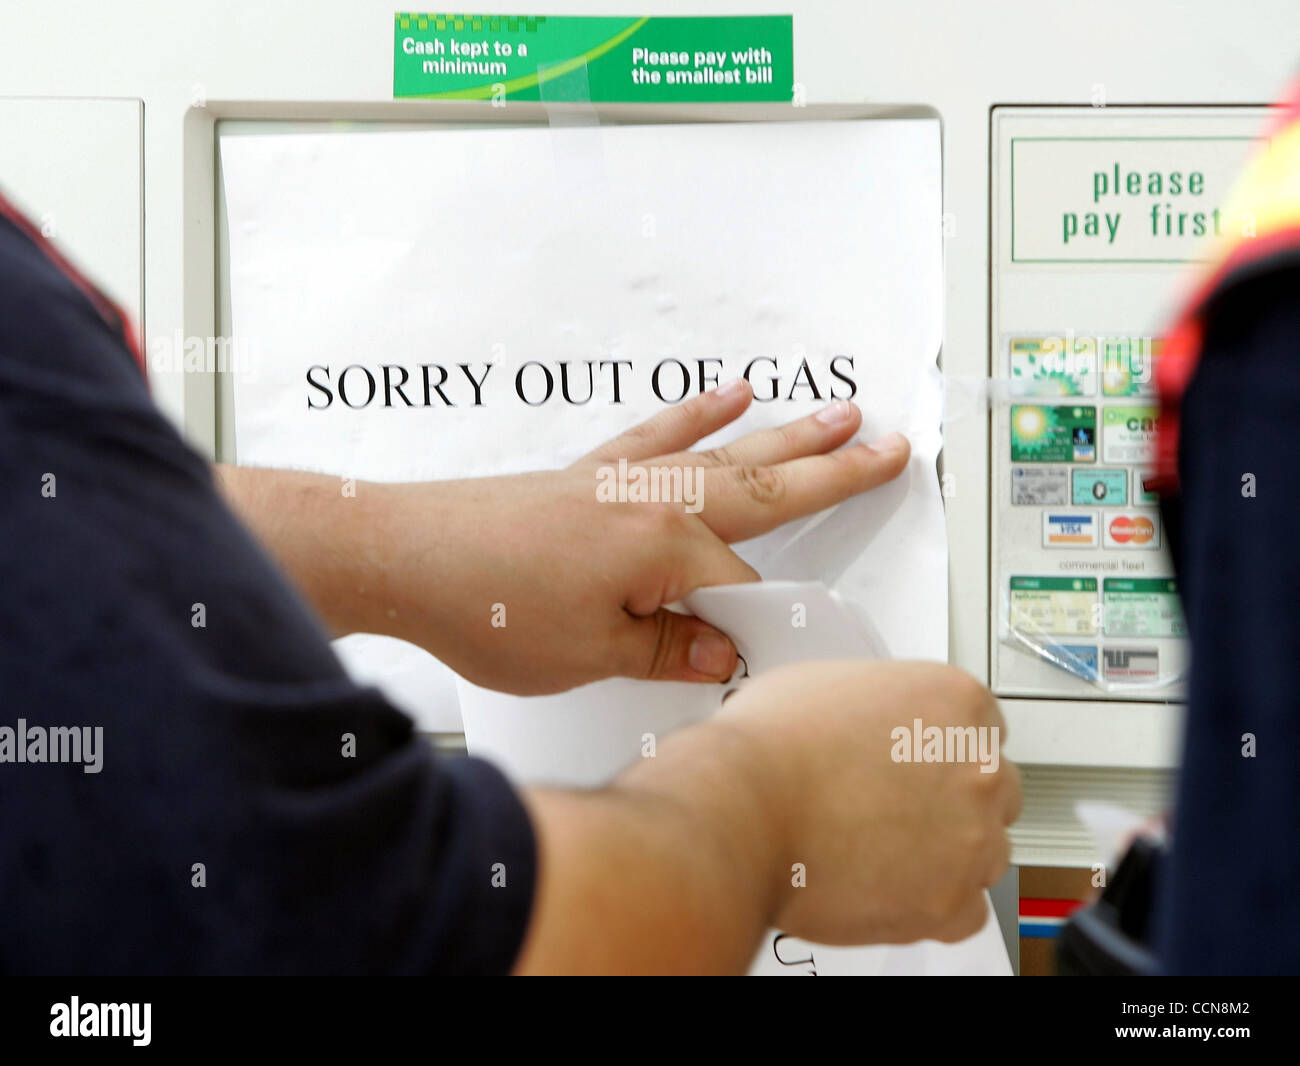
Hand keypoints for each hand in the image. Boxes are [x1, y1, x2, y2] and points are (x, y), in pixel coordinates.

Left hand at [360, 380, 910, 693]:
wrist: (406, 557)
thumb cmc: (483, 603)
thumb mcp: (590, 653)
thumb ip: (667, 648)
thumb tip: (720, 650)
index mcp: (664, 546)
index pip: (741, 585)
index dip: (754, 625)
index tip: (765, 652)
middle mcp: (653, 499)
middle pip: (766, 488)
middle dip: (834, 471)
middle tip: (889, 448)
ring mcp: (624, 479)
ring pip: (727, 453)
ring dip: (787, 436)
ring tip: (839, 414)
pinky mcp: (592, 473)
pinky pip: (661, 434)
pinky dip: (698, 414)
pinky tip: (728, 395)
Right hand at [713, 661, 1020, 944]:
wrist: (741, 808)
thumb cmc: (767, 745)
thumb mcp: (826, 682)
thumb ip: (872, 702)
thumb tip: (862, 717)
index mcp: (956, 701)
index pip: (981, 727)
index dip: (940, 747)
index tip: (915, 761)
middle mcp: (977, 766)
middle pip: (993, 787)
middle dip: (951, 798)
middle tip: (896, 804)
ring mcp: (970, 836)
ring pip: (987, 850)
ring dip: (947, 851)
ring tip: (884, 848)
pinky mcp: (949, 899)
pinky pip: (967, 911)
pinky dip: (934, 905)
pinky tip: (892, 887)